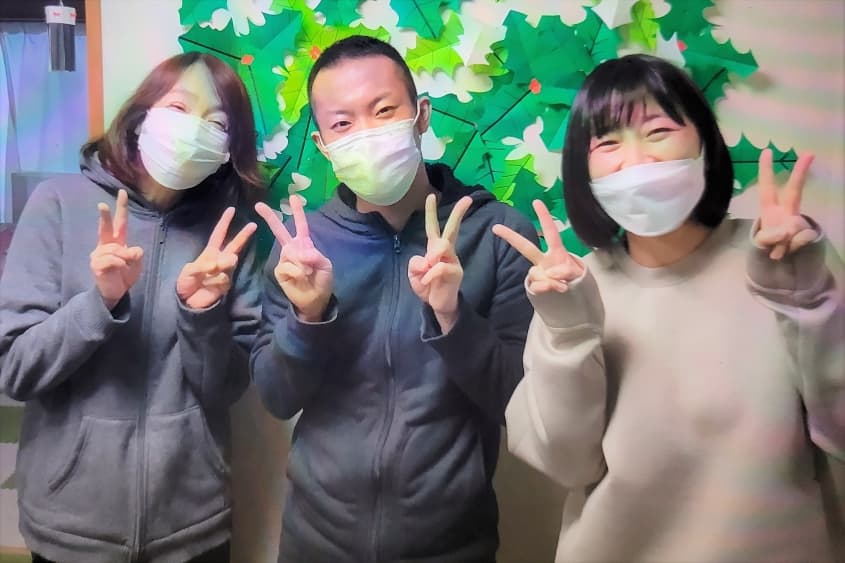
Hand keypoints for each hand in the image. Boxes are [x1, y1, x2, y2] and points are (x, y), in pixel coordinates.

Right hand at [90, 190, 143, 309]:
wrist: (114, 292)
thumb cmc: (125, 275)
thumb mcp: (136, 264)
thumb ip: (136, 254)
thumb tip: (130, 250)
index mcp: (116, 242)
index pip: (120, 222)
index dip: (121, 207)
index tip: (122, 192)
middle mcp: (105, 245)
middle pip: (106, 227)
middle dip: (104, 216)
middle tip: (102, 205)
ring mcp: (99, 254)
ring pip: (118, 250)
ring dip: (126, 260)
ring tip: (123, 268)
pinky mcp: (96, 264)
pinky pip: (114, 260)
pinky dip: (121, 266)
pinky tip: (117, 271)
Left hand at [176, 207, 256, 308]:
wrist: (189, 303)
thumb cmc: (186, 284)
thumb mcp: (188, 272)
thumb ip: (202, 266)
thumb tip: (217, 263)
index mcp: (209, 253)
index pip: (219, 235)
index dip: (224, 223)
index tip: (231, 210)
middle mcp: (219, 260)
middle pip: (234, 245)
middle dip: (243, 235)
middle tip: (253, 225)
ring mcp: (225, 271)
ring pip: (230, 262)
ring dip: (222, 264)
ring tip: (211, 271)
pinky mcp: (227, 283)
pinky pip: (225, 277)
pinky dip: (216, 280)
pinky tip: (209, 285)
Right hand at [255, 196, 332, 321]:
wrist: (315, 299)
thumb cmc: (322, 280)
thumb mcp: (326, 266)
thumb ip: (315, 256)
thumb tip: (301, 253)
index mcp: (305, 244)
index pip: (301, 225)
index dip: (297, 212)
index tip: (293, 197)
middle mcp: (292, 249)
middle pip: (280, 231)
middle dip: (270, 217)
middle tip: (258, 205)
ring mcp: (284, 259)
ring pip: (290, 253)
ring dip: (302, 264)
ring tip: (308, 274)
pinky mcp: (279, 270)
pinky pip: (287, 265)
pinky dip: (297, 271)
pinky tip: (301, 278)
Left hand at [408, 194, 471, 331]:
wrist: (438, 306)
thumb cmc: (427, 287)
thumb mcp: (414, 274)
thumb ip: (415, 263)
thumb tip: (426, 259)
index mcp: (436, 249)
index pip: (434, 228)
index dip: (431, 212)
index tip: (432, 196)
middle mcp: (447, 252)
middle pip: (452, 229)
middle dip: (458, 213)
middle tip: (468, 198)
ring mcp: (453, 261)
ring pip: (442, 246)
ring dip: (430, 259)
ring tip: (426, 273)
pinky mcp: (456, 272)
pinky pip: (438, 267)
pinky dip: (428, 276)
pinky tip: (427, 283)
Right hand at [492, 200, 583, 293]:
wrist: (573, 297)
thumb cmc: (575, 279)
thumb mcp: (577, 273)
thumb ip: (566, 271)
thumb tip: (551, 273)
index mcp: (556, 251)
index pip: (550, 232)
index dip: (544, 217)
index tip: (536, 201)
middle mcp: (544, 259)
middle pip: (526, 247)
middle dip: (511, 237)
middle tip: (496, 227)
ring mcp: (538, 272)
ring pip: (535, 273)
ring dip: (550, 281)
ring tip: (563, 286)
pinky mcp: (534, 285)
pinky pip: (535, 286)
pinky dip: (546, 289)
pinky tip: (555, 290)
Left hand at [754, 149, 816, 259]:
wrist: (785, 260)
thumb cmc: (770, 243)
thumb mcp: (761, 242)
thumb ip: (768, 237)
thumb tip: (785, 232)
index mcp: (770, 209)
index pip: (767, 187)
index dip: (766, 171)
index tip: (767, 151)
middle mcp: (787, 211)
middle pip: (795, 190)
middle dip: (800, 173)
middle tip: (809, 153)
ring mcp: (798, 221)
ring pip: (794, 226)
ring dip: (782, 243)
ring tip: (777, 251)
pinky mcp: (809, 233)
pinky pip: (801, 240)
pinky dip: (791, 249)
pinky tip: (788, 252)